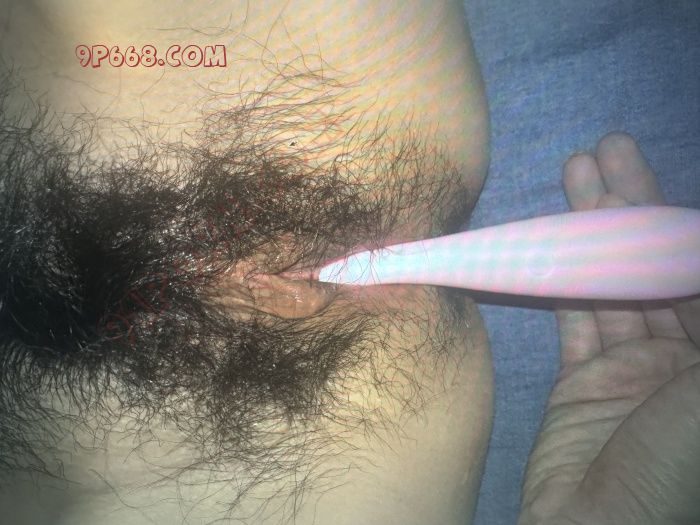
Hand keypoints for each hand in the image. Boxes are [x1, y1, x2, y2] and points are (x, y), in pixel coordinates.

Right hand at [518, 132, 699, 524]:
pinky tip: (553, 241)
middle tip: (605, 152)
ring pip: (614, 285)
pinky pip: (576, 318)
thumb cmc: (669, 467)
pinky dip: (562, 278)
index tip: (643, 172)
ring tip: (576, 175)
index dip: (674, 220)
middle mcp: (684, 359)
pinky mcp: (587, 380)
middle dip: (634, 208)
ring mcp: (634, 368)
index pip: (695, 272)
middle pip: (659, 268)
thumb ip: (699, 310)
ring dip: (593, 234)